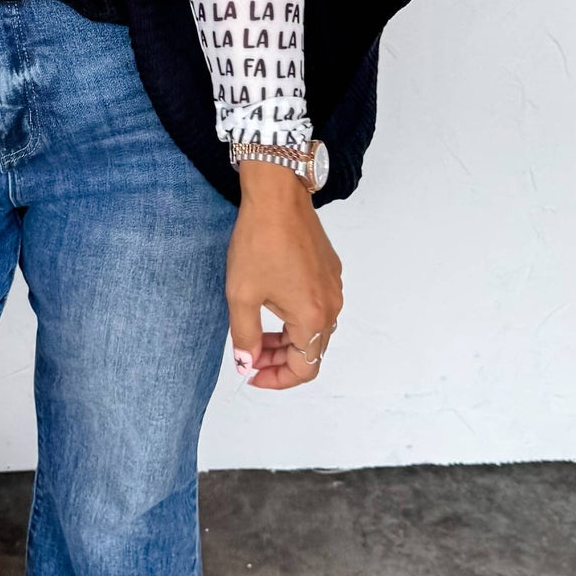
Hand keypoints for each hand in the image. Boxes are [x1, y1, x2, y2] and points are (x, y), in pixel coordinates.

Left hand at [226, 162, 343, 389]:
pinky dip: (296, 317)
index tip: (251, 372)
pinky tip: (272, 304)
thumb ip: (245, 337)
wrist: (277, 197)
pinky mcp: (330, 270)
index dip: (277, 379)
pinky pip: (318, 306)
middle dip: (280, 360)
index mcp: (312, 316)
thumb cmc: (259, 242)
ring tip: (258, 332)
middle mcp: (331, 305)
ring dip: (288, 339)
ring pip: (315, 328)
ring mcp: (334, 286)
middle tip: (250, 355)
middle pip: (312, 350)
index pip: (304, 369)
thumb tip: (247, 364)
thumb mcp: (242, 295)